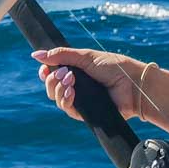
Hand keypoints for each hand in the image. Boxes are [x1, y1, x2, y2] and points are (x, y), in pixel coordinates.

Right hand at [32, 46, 150, 121]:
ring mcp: (80, 100)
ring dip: (58, 89)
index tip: (44, 67)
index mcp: (76, 72)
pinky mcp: (85, 113)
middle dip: (51, 79)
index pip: (52, 74)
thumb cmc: (114, 68)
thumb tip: (36, 54)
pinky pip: (67, 109)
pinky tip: (71, 92)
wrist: (132, 84)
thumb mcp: (86, 57)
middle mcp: (76, 86)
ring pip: (56, 98)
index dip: (45, 72)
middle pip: (51, 87)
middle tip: (64, 73)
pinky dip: (65, 100)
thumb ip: (61, 55)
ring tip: (70, 80)